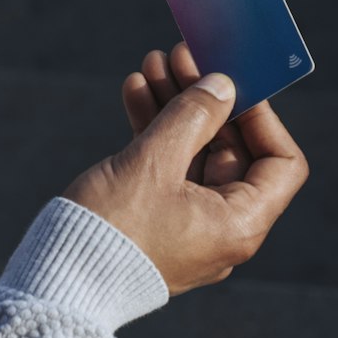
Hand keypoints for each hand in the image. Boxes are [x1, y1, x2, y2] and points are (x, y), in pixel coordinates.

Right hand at [62, 42, 308, 295]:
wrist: (56, 280)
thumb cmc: (112, 229)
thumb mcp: (153, 161)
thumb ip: (193, 116)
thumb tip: (222, 86)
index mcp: (239, 224)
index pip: (281, 164)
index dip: (263, 117)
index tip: (233, 83)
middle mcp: (222, 229)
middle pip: (230, 151)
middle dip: (204, 101)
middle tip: (179, 57)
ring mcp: (188, 227)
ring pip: (192, 155)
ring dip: (175, 109)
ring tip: (150, 66)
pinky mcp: (156, 223)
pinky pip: (166, 171)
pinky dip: (154, 133)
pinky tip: (135, 93)